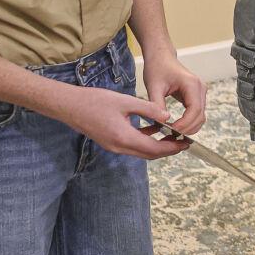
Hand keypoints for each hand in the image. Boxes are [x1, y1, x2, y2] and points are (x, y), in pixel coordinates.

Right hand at [57, 87, 191, 159]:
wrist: (68, 106)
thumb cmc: (94, 101)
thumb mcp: (125, 101)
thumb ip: (148, 109)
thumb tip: (168, 116)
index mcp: (124, 138)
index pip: (154, 149)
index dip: (172, 147)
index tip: (187, 143)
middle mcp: (119, 147)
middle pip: (150, 154)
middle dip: (169, 149)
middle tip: (185, 141)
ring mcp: (113, 146)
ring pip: (141, 151)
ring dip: (158, 146)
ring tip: (174, 136)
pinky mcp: (110, 142)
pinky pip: (132, 145)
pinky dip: (146, 140)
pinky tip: (154, 129)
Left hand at [143, 53, 207, 136]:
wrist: (161, 57)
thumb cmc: (157, 68)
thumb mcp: (153, 86)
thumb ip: (157, 104)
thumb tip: (162, 122)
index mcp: (191, 84)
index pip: (195, 110)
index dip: (185, 123)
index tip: (171, 131)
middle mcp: (200, 88)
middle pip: (200, 115)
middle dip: (188, 128)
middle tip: (171, 136)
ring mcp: (201, 92)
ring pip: (201, 117)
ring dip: (189, 127)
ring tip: (173, 133)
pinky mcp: (197, 96)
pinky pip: (197, 113)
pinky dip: (189, 122)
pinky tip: (176, 127)